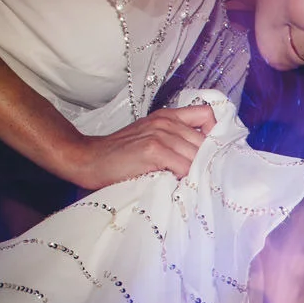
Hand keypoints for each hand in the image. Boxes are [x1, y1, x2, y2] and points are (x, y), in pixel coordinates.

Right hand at [60, 103, 216, 189]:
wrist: (87, 159)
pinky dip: (185, 179)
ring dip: (198, 173)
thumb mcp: (151, 138)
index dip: (216, 135)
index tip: (214, 155)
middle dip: (210, 161)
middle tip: (206, 178)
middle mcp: (167, 122)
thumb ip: (176, 141)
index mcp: (168, 117)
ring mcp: (160, 134)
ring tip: (193, 185)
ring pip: (197, 155)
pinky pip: (183, 166)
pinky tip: (179, 186)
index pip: (208, 115)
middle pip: (207, 141)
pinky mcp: (153, 149)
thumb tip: (205, 160)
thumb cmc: (119, 155)